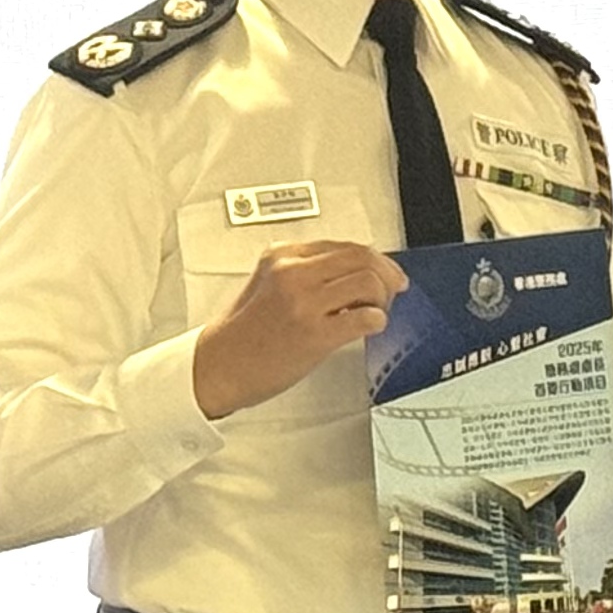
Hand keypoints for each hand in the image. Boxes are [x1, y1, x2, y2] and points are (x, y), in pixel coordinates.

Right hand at [192, 240, 407, 418]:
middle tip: (394, 288)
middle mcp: (293, 273)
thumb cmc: (242, 334)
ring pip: (369, 282)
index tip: (385, 270)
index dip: (374, 258)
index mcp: (281, 256)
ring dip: (382, 299)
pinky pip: (365, 318)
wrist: (218, 366)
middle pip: (362, 257)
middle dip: (387, 273)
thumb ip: (304, 273)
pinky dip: (377, 321)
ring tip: (374, 312)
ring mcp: (304, 303)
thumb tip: (351, 273)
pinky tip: (369, 327)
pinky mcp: (314, 334)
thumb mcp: (266, 284)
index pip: (343, 245)